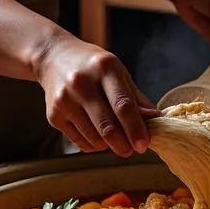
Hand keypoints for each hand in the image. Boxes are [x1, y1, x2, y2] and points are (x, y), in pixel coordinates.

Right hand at [33, 33, 157, 157]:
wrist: (54, 57)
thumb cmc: (93, 66)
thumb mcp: (118, 73)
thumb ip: (137, 98)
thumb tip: (156, 121)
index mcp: (105, 68)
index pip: (123, 105)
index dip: (136, 129)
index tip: (144, 145)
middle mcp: (82, 83)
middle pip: (107, 126)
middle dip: (123, 145)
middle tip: (131, 150)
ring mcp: (65, 100)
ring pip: (94, 138)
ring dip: (109, 146)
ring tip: (114, 139)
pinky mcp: (53, 115)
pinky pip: (79, 142)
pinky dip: (94, 145)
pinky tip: (98, 136)